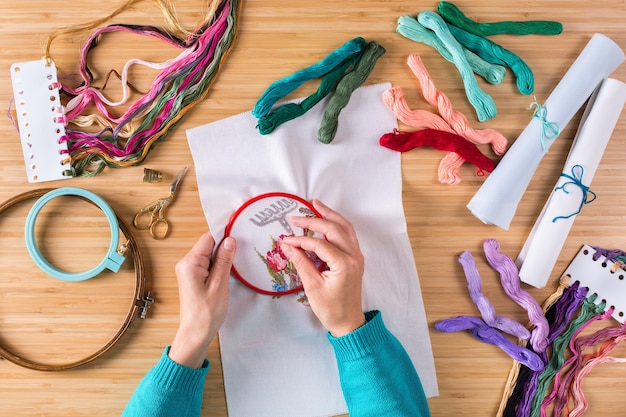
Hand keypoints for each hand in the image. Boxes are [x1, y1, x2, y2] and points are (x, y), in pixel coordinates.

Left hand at [168, 233, 235, 367]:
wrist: (195, 334)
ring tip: (235, 264)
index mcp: (190, 263)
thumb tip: (230, 240)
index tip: (239, 232)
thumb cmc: (206, 313)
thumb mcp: (219, 284)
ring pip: (209, 255)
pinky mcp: (193, 278)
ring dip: (222, 258)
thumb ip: (224, 260)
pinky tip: (227, 272)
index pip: (208, 238)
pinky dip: (218, 266)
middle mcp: (186, 264)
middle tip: (241, 252)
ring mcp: (188, 271)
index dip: (223, 235)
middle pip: (208, 245)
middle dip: (224, 247)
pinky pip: (207, 264)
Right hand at [281, 200, 365, 336]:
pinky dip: (337, 224)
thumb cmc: (331, 308)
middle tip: (296, 217)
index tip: (285, 239)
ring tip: (315, 204)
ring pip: (344, 227)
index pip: (318, 244)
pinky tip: (327, 219)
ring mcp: (357, 256)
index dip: (300, 240)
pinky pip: (348, 234)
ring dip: (330, 215)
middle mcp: (353, 257)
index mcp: (343, 265)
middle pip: (333, 229)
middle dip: (313, 220)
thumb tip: (286, 246)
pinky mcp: (355, 258)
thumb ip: (300, 263)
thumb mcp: (312, 286)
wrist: (348, 322)